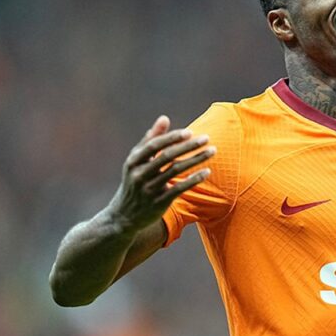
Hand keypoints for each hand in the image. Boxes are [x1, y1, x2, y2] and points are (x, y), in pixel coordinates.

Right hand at [107, 115, 214, 231]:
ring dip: (196, 159)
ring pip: (176, 171)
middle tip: (206, 138)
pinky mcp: (159, 202)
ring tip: (212, 151)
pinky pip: (179, 188)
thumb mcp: (136, 161)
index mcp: (133, 161)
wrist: (123, 217)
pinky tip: (207, 172)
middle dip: (188, 146)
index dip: (172, 137)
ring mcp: (149, 189)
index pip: (154, 145)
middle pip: (167, 156)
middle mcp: (139, 174)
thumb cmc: (133, 182)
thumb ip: (150, 140)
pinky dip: (193, 179)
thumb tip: (164, 118)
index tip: (190, 132)